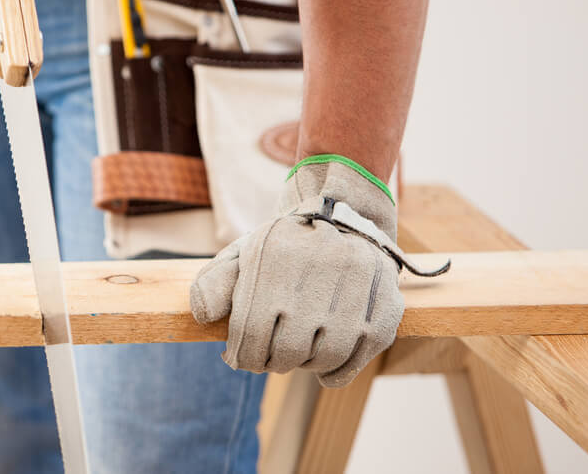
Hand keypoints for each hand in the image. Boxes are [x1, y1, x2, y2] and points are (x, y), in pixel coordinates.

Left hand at [190, 158, 439, 386]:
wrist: (346, 215)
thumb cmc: (286, 245)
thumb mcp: (244, 252)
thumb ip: (216, 282)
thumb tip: (203, 315)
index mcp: (276, 261)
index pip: (249, 335)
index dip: (241, 355)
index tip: (239, 356)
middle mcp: (318, 276)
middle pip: (285, 353)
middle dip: (270, 361)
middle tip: (268, 356)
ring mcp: (356, 293)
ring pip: (321, 359)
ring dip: (303, 365)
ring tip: (297, 352)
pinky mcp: (384, 307)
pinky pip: (355, 359)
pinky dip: (335, 372)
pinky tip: (322, 368)